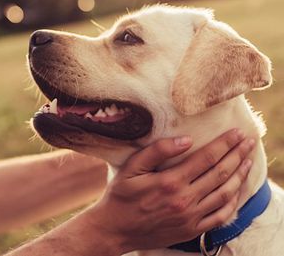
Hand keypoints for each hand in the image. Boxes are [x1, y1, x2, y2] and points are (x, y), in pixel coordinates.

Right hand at [83, 129, 252, 253]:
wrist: (114, 229)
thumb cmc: (120, 196)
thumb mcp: (131, 168)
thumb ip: (157, 151)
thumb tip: (186, 140)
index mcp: (170, 182)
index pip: (206, 158)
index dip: (225, 144)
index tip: (237, 133)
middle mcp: (184, 200)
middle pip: (220, 173)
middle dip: (237, 155)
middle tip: (249, 142)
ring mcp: (190, 217)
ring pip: (225, 194)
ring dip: (240, 176)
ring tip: (247, 162)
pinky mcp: (191, 230)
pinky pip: (220, 216)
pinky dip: (233, 202)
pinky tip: (236, 190)